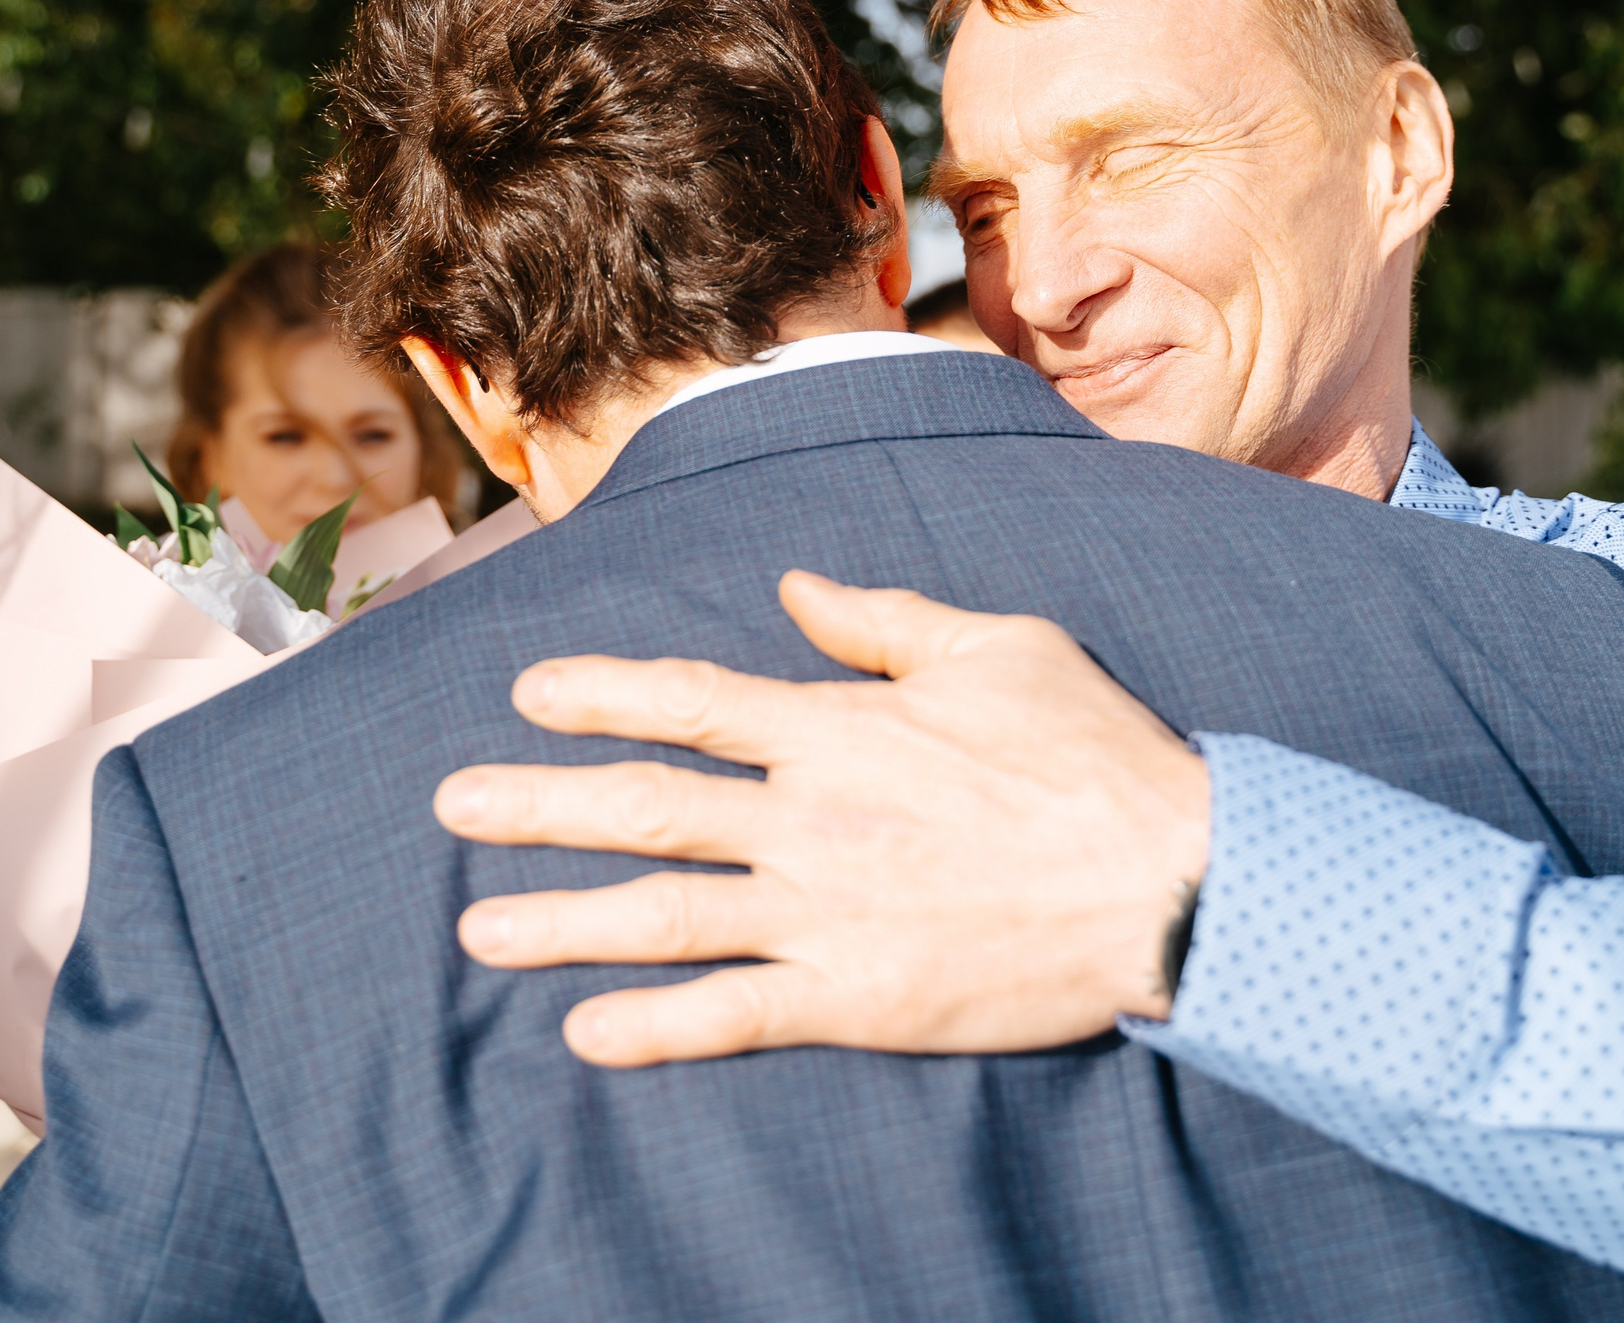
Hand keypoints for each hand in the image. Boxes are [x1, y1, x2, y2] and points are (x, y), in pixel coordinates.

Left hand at [434, 571, 1208, 1066]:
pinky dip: (654, 1027)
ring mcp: (824, 915)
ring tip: (477, 928)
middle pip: (645, 806)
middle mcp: (810, 818)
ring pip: (662, 917)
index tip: (527, 692)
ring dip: (561, 921)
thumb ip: (884, 620)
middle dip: (537, 803)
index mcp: (840, 727)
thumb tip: (795, 587)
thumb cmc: (1095, 755)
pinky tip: (585, 1035)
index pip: (690, 698)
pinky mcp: (857, 1001)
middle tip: (450, 805)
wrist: (1173, 881)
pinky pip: (732, 1016)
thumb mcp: (999, 647)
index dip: (599, 692)